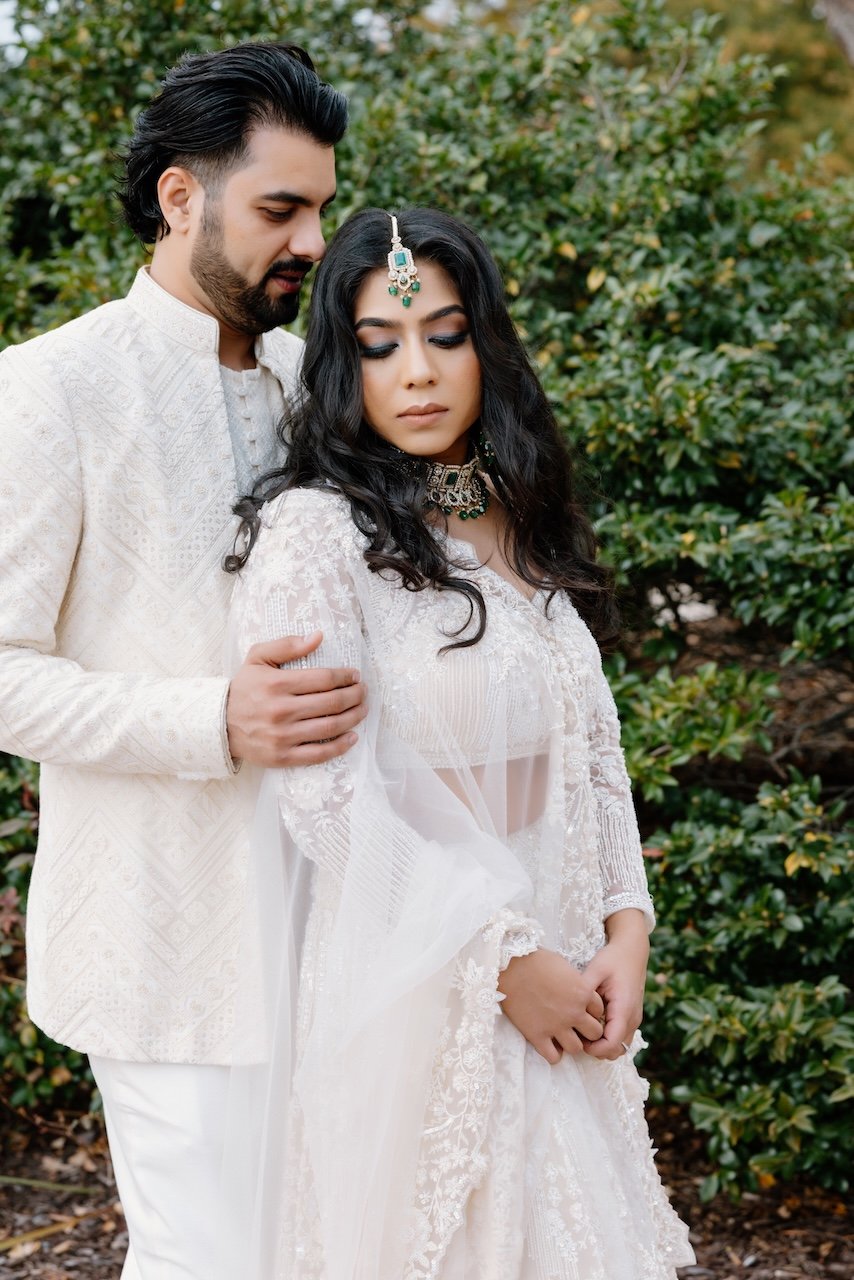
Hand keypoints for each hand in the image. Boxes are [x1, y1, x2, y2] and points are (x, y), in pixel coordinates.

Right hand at [226, 631, 366, 766]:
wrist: (219, 724)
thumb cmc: (244, 688)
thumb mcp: (257, 658)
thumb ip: (286, 645)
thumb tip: (318, 636)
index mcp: (277, 683)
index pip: (323, 678)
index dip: (346, 676)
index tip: (355, 675)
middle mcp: (281, 710)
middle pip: (332, 702)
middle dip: (355, 696)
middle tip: (363, 691)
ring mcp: (283, 735)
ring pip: (329, 726)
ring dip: (353, 718)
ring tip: (362, 710)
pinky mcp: (282, 756)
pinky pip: (319, 754)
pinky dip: (340, 746)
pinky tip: (352, 737)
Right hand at [497, 948, 604, 1064]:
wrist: (511, 966)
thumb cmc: (537, 960)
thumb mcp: (565, 967)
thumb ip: (577, 984)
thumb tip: (579, 993)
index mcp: (583, 993)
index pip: (599, 1011)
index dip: (591, 1010)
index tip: (582, 1008)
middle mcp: (574, 1012)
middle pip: (595, 1033)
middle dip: (587, 1030)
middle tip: (577, 1026)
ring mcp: (556, 1026)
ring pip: (576, 1048)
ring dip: (572, 1043)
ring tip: (563, 1036)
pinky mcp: (537, 1035)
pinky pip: (553, 1057)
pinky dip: (554, 1054)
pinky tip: (549, 1044)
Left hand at [582, 909, 648, 1060]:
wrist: (632, 950)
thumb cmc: (614, 958)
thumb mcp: (596, 969)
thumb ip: (584, 989)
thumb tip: (566, 1004)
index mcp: (624, 1008)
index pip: (611, 1043)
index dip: (594, 1048)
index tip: (577, 1038)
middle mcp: (632, 1019)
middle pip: (615, 1050)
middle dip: (596, 1049)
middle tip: (577, 1034)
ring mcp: (634, 1020)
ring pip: (619, 1047)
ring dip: (602, 1045)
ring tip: (583, 1030)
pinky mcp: (630, 1018)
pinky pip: (620, 1037)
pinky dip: (608, 1038)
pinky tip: (592, 1024)